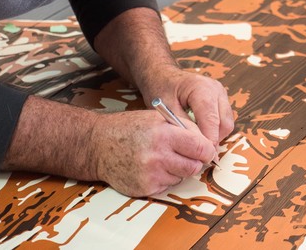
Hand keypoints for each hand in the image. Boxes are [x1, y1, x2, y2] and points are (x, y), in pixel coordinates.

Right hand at [90, 109, 216, 196]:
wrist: (98, 145)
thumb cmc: (129, 128)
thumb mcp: (157, 117)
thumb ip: (183, 127)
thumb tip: (206, 142)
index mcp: (164, 134)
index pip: (201, 148)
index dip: (206, 149)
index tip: (206, 149)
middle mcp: (158, 156)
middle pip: (195, 166)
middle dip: (194, 161)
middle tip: (186, 154)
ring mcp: (151, 175)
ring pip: (182, 177)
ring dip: (178, 169)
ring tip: (163, 157)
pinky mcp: (145, 188)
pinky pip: (168, 185)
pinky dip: (165, 178)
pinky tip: (152, 167)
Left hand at [146, 66, 233, 148]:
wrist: (163, 76)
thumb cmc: (162, 89)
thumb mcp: (167, 109)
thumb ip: (182, 127)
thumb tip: (196, 146)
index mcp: (202, 88)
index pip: (211, 119)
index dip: (208, 141)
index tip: (201, 157)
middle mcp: (216, 89)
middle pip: (224, 123)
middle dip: (213, 141)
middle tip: (198, 155)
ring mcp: (221, 93)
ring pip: (226, 124)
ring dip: (215, 136)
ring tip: (197, 144)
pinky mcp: (222, 99)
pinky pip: (224, 120)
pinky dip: (215, 130)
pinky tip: (200, 134)